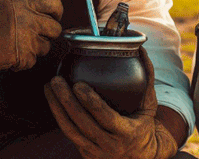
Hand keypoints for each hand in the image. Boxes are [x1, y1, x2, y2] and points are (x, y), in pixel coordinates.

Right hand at [0, 0, 64, 70]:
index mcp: (25, 2)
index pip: (56, 4)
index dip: (55, 10)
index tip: (47, 15)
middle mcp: (29, 20)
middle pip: (56, 28)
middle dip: (46, 30)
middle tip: (30, 30)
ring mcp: (26, 40)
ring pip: (46, 46)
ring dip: (35, 45)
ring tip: (17, 40)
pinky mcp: (22, 58)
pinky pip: (34, 60)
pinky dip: (24, 59)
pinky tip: (11, 50)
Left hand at [44, 48, 177, 158]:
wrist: (141, 155)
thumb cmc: (143, 124)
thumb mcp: (149, 105)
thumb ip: (147, 78)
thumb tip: (141, 50)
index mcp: (127, 133)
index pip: (106, 118)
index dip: (91, 102)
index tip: (78, 84)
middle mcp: (110, 146)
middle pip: (83, 123)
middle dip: (66, 101)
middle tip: (56, 80)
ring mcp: (96, 152)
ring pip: (70, 131)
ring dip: (56, 108)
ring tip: (49, 87)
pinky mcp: (85, 153)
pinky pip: (69, 134)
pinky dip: (59, 117)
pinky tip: (52, 100)